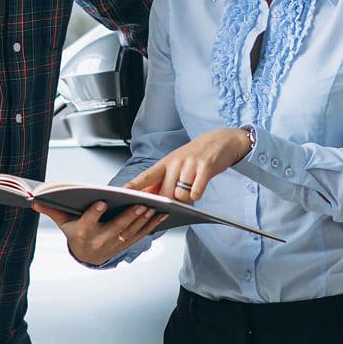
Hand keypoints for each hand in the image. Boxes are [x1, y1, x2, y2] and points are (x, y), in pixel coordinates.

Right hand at [33, 201, 167, 266]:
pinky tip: (161, 214)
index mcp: (83, 233)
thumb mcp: (63, 222)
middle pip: (116, 228)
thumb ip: (52, 210)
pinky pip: (141, 235)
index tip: (102, 202)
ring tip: (154, 207)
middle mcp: (100, 241)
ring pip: (131, 231)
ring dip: (144, 220)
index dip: (94, 213)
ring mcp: (115, 244)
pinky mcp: (127, 244)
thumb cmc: (75, 232)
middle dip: (129, 216)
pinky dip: (152, 225)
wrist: (87, 255)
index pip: (88, 222)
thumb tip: (34, 201)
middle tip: (140, 203)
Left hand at [126, 128, 250, 202]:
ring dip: (186, 198)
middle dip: (169, 202)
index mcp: (165, 163)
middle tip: (176, 199)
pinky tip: (199, 188)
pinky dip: (197, 194)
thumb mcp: (175, 165)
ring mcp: (190, 164)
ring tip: (191, 187)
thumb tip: (147, 198)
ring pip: (181, 196)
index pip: (146, 176)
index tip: (123, 192)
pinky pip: (196, 192)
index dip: (134, 186)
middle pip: (165, 194)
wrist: (220, 141)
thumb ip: (162, 181)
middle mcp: (175, 163)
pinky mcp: (205, 167)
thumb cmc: (194, 157)